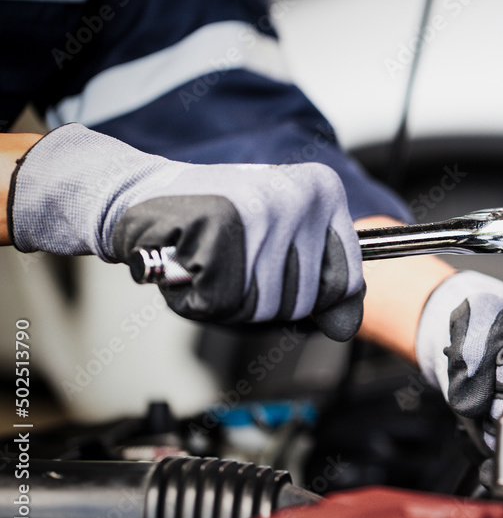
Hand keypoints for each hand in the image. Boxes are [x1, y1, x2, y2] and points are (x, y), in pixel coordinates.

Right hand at [7, 124, 363, 339]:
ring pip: (263, 306)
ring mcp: (264, 209)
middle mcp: (301, 195)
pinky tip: (188, 264)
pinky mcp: (222, 226)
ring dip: (227, 301)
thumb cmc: (210, 224)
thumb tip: (346, 327)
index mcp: (324, 191)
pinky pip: (222, 302)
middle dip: (261, 302)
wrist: (140, 193)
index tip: (279, 280)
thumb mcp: (279, 246)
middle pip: (304, 302)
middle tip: (231, 267)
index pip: (348, 281)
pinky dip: (196, 297)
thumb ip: (321, 282)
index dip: (313, 301)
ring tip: (209, 262)